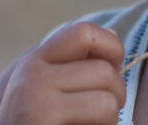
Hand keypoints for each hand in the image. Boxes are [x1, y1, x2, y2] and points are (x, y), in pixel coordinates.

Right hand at [0, 22, 125, 124]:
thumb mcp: (51, 92)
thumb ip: (76, 67)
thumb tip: (115, 39)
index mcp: (34, 62)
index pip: (84, 32)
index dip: (111, 47)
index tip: (112, 70)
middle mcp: (30, 75)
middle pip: (105, 69)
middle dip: (117, 94)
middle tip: (104, 114)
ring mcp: (34, 99)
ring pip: (109, 97)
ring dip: (112, 118)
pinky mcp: (43, 119)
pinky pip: (102, 115)